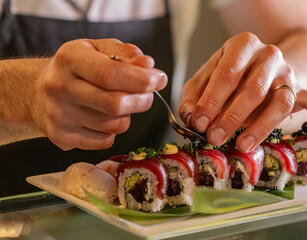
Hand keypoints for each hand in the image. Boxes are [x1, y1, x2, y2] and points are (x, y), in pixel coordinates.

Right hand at [32, 39, 166, 149]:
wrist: (37, 92)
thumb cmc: (77, 68)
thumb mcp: (99, 49)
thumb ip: (126, 53)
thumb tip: (148, 66)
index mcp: (70, 59)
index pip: (111, 74)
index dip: (141, 79)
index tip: (159, 79)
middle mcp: (60, 87)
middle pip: (115, 104)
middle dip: (142, 100)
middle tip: (148, 94)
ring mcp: (58, 115)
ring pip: (114, 125)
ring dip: (128, 116)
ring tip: (120, 104)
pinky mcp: (61, 137)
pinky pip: (105, 140)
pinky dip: (113, 130)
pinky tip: (104, 117)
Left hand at [179, 32, 306, 151]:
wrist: (259, 64)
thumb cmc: (227, 75)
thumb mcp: (204, 79)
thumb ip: (193, 96)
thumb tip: (190, 117)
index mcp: (242, 45)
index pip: (227, 73)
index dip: (211, 100)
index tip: (198, 122)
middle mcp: (268, 55)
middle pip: (253, 88)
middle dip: (231, 116)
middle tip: (214, 137)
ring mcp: (287, 72)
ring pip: (280, 101)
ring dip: (261, 125)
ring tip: (243, 145)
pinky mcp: (300, 89)